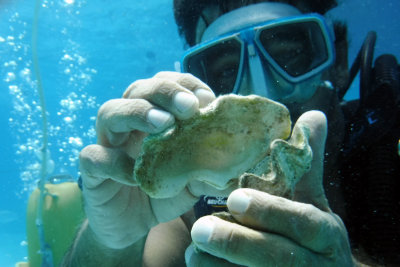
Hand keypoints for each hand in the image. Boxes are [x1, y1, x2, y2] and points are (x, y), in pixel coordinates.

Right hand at [79, 71, 215, 248]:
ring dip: (137, 112)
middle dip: (165, 91)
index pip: (167, 85)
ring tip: (163, 123)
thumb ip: (213, 167)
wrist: (133, 226)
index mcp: (155, 118)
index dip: (186, 84)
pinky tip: (133, 175)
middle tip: (188, 106)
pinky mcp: (93, 170)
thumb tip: (246, 162)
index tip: (207, 99)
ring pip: (110, 112)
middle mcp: (130, 124)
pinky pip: (94, 156)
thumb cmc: (163, 194)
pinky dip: (112, 161)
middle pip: (139, 89)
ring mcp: (108, 144)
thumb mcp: (194, 180)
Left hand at [186, 111, 354, 265]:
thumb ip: (305, 165)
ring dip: (221, 266)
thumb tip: (314, 114)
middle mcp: (315, 264)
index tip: (235, 198)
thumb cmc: (309, 236)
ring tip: (193, 250)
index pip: (303, 222)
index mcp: (325, 234)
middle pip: (279, 258)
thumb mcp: (312, 201)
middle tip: (200, 229)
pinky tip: (198, 265)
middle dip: (239, 243)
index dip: (270, 211)